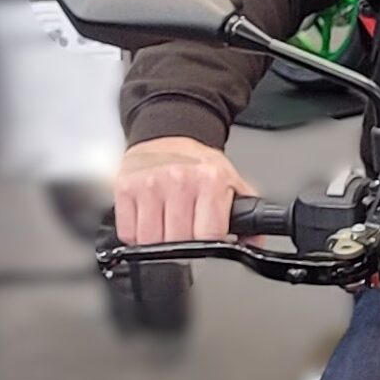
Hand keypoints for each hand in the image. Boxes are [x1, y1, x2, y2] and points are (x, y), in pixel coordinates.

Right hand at [114, 137, 254, 244]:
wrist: (169, 132)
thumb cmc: (199, 163)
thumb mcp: (232, 182)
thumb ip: (247, 214)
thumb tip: (254, 243)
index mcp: (210, 181)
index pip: (208, 236)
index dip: (209, 248)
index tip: (207, 244)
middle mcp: (179, 180)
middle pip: (177, 243)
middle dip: (183, 248)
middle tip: (186, 234)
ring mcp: (149, 184)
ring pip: (150, 242)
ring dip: (158, 244)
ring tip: (167, 227)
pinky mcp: (125, 187)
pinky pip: (128, 233)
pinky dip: (136, 236)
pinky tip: (149, 221)